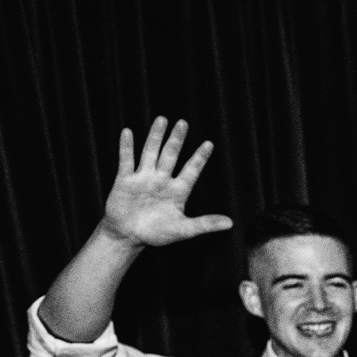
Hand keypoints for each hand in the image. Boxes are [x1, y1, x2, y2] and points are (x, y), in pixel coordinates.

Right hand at [99, 117, 232, 249]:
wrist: (128, 236)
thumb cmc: (157, 234)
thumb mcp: (183, 230)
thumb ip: (205, 224)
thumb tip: (230, 223)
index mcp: (178, 191)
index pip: (191, 171)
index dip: (199, 158)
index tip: (209, 143)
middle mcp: (162, 180)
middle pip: (171, 155)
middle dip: (177, 139)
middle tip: (183, 123)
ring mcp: (143, 178)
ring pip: (151, 152)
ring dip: (155, 137)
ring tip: (162, 119)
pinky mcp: (125, 180)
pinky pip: (126, 160)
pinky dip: (126, 147)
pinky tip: (128, 132)